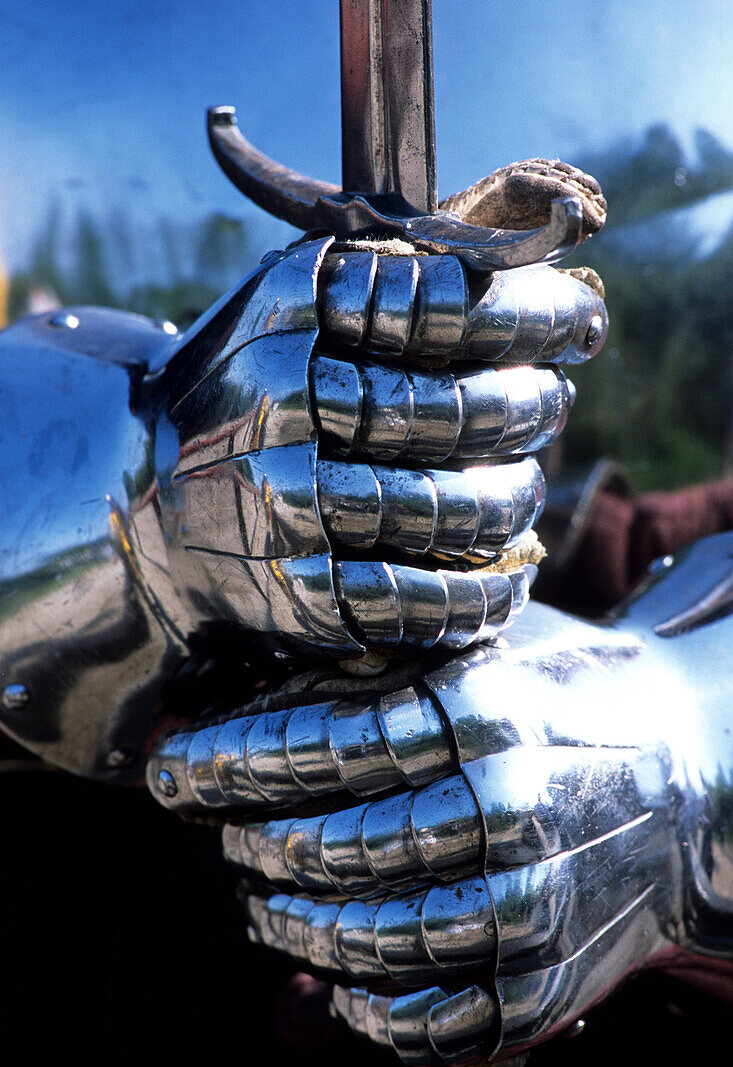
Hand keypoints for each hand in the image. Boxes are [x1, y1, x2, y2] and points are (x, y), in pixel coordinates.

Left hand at [147, 533, 732, 1066]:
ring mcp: (536, 899)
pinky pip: (432, 1021)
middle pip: (336, 844)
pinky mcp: (554, 978)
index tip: (172, 773)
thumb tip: (225, 694)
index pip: (327, 742)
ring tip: (261, 904)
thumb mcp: (479, 648)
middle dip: (254, 845)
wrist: (695, 771)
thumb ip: (366, 664)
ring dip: (292, 928)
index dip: (232, 762)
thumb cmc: (560, 694)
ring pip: (371, 938)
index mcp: (488, 709)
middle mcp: (511, 805)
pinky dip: (366, 1009)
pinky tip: (336, 981)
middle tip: (225, 839)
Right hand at [149, 232, 605, 657]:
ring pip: (443, 507)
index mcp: (293, 305)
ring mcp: (282, 498)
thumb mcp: (299, 301)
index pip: (447, 300)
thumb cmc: (253, 387)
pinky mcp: (290, 585)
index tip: (582, 325)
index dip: (534, 314)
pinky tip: (508, 582)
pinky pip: (411, 598)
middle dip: (530, 410)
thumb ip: (402, 272)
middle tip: (551, 407)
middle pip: (456, 409)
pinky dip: (475, 596)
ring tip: (527, 492)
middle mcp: (282, 395)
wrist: (140, 492)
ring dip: (512, 504)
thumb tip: (556, 262)